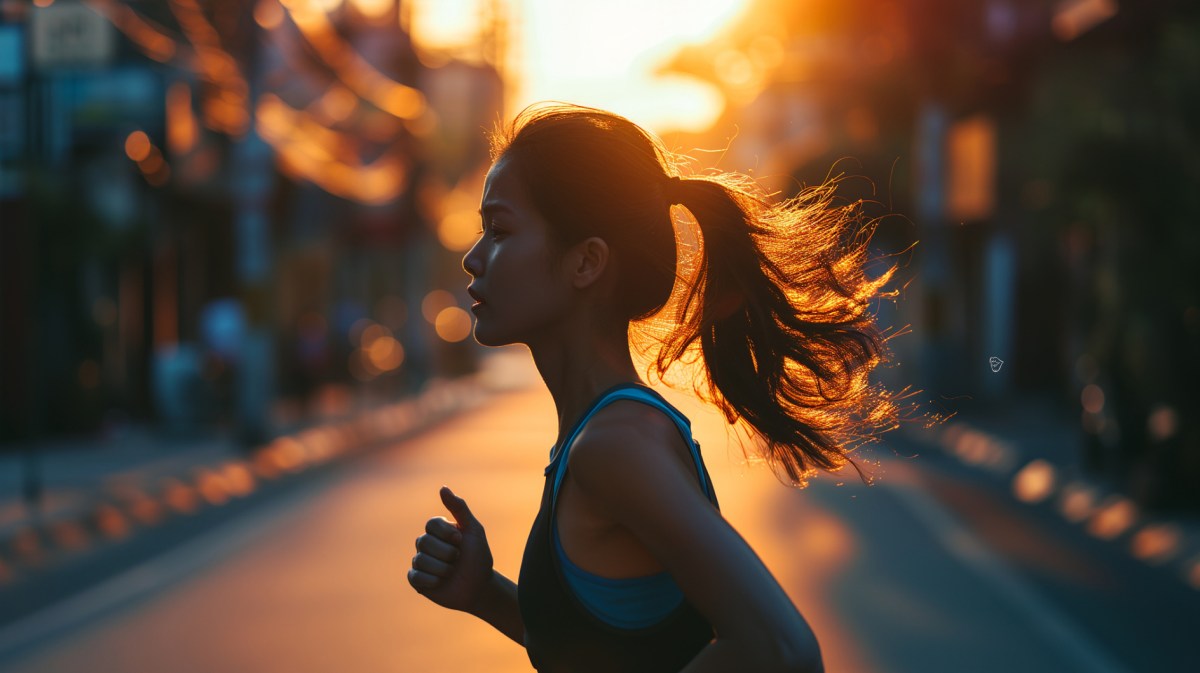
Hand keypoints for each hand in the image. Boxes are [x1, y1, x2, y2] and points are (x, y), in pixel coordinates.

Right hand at [408, 486, 495, 613]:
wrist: (480, 587)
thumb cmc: (478, 557)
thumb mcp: (473, 530)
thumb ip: (459, 508)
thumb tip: (442, 487)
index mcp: (438, 530)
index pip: (431, 524)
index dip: (446, 533)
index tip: (461, 541)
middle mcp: (426, 543)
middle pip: (423, 541)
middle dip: (447, 553)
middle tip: (458, 559)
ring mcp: (420, 561)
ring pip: (420, 560)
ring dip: (442, 569)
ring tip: (452, 572)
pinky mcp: (417, 580)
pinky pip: (414, 577)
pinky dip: (431, 580)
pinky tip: (441, 582)